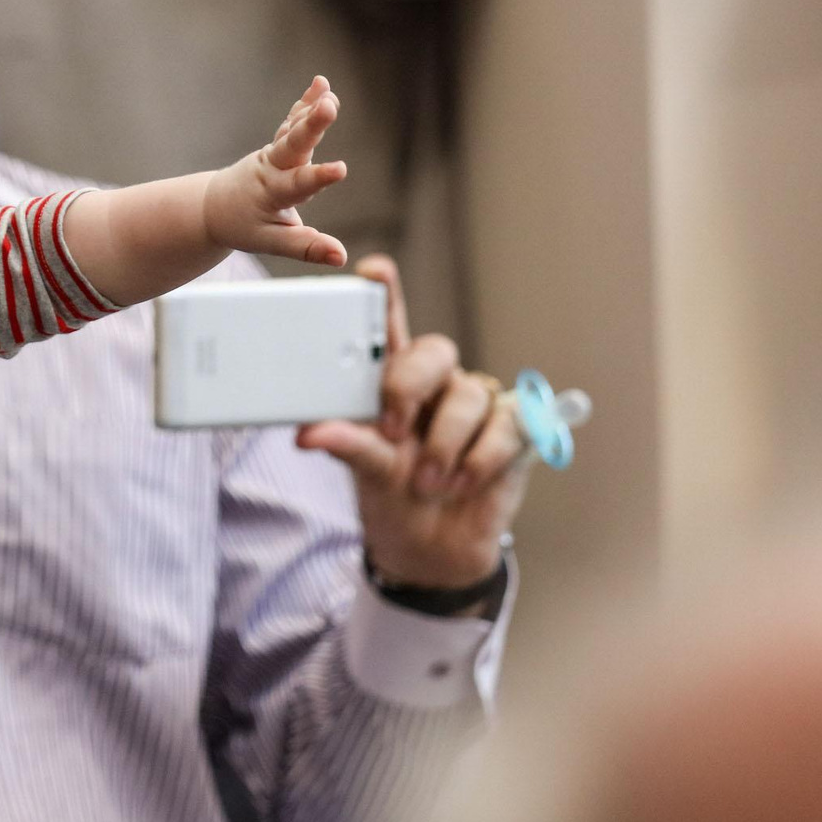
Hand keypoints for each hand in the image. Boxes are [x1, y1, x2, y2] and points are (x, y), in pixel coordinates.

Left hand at [199, 77, 349, 269]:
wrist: (215, 206)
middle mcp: (273, 168)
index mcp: (273, 194)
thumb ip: (306, 247)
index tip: (340, 169)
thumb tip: (341, 257)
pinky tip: (322, 84)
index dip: (320, 177)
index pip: (299, 185)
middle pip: (294, 145)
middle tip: (329, 107)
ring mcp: (275, 153)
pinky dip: (305, 104)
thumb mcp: (272, 242)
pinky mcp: (278, 145)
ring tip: (328, 92)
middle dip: (312, 125)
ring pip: (294, 130)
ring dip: (311, 109)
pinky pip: (292, 123)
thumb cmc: (245, 226)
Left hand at [297, 255, 527, 591]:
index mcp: (391, 382)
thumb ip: (346, 443)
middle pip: (433, 350)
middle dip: (410, 389)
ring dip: (443, 447)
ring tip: (427, 485)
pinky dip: (480, 461)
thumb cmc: (391, 496)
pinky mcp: (514, 428)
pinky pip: (505, 426)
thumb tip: (307, 433)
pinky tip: (462, 484)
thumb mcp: (365, 471)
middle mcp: (435, 383)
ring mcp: (476, 403)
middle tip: (394, 433)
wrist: (431, 549)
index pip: (388, 326)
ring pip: (468, 396)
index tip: (371, 272)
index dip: (385, 294)